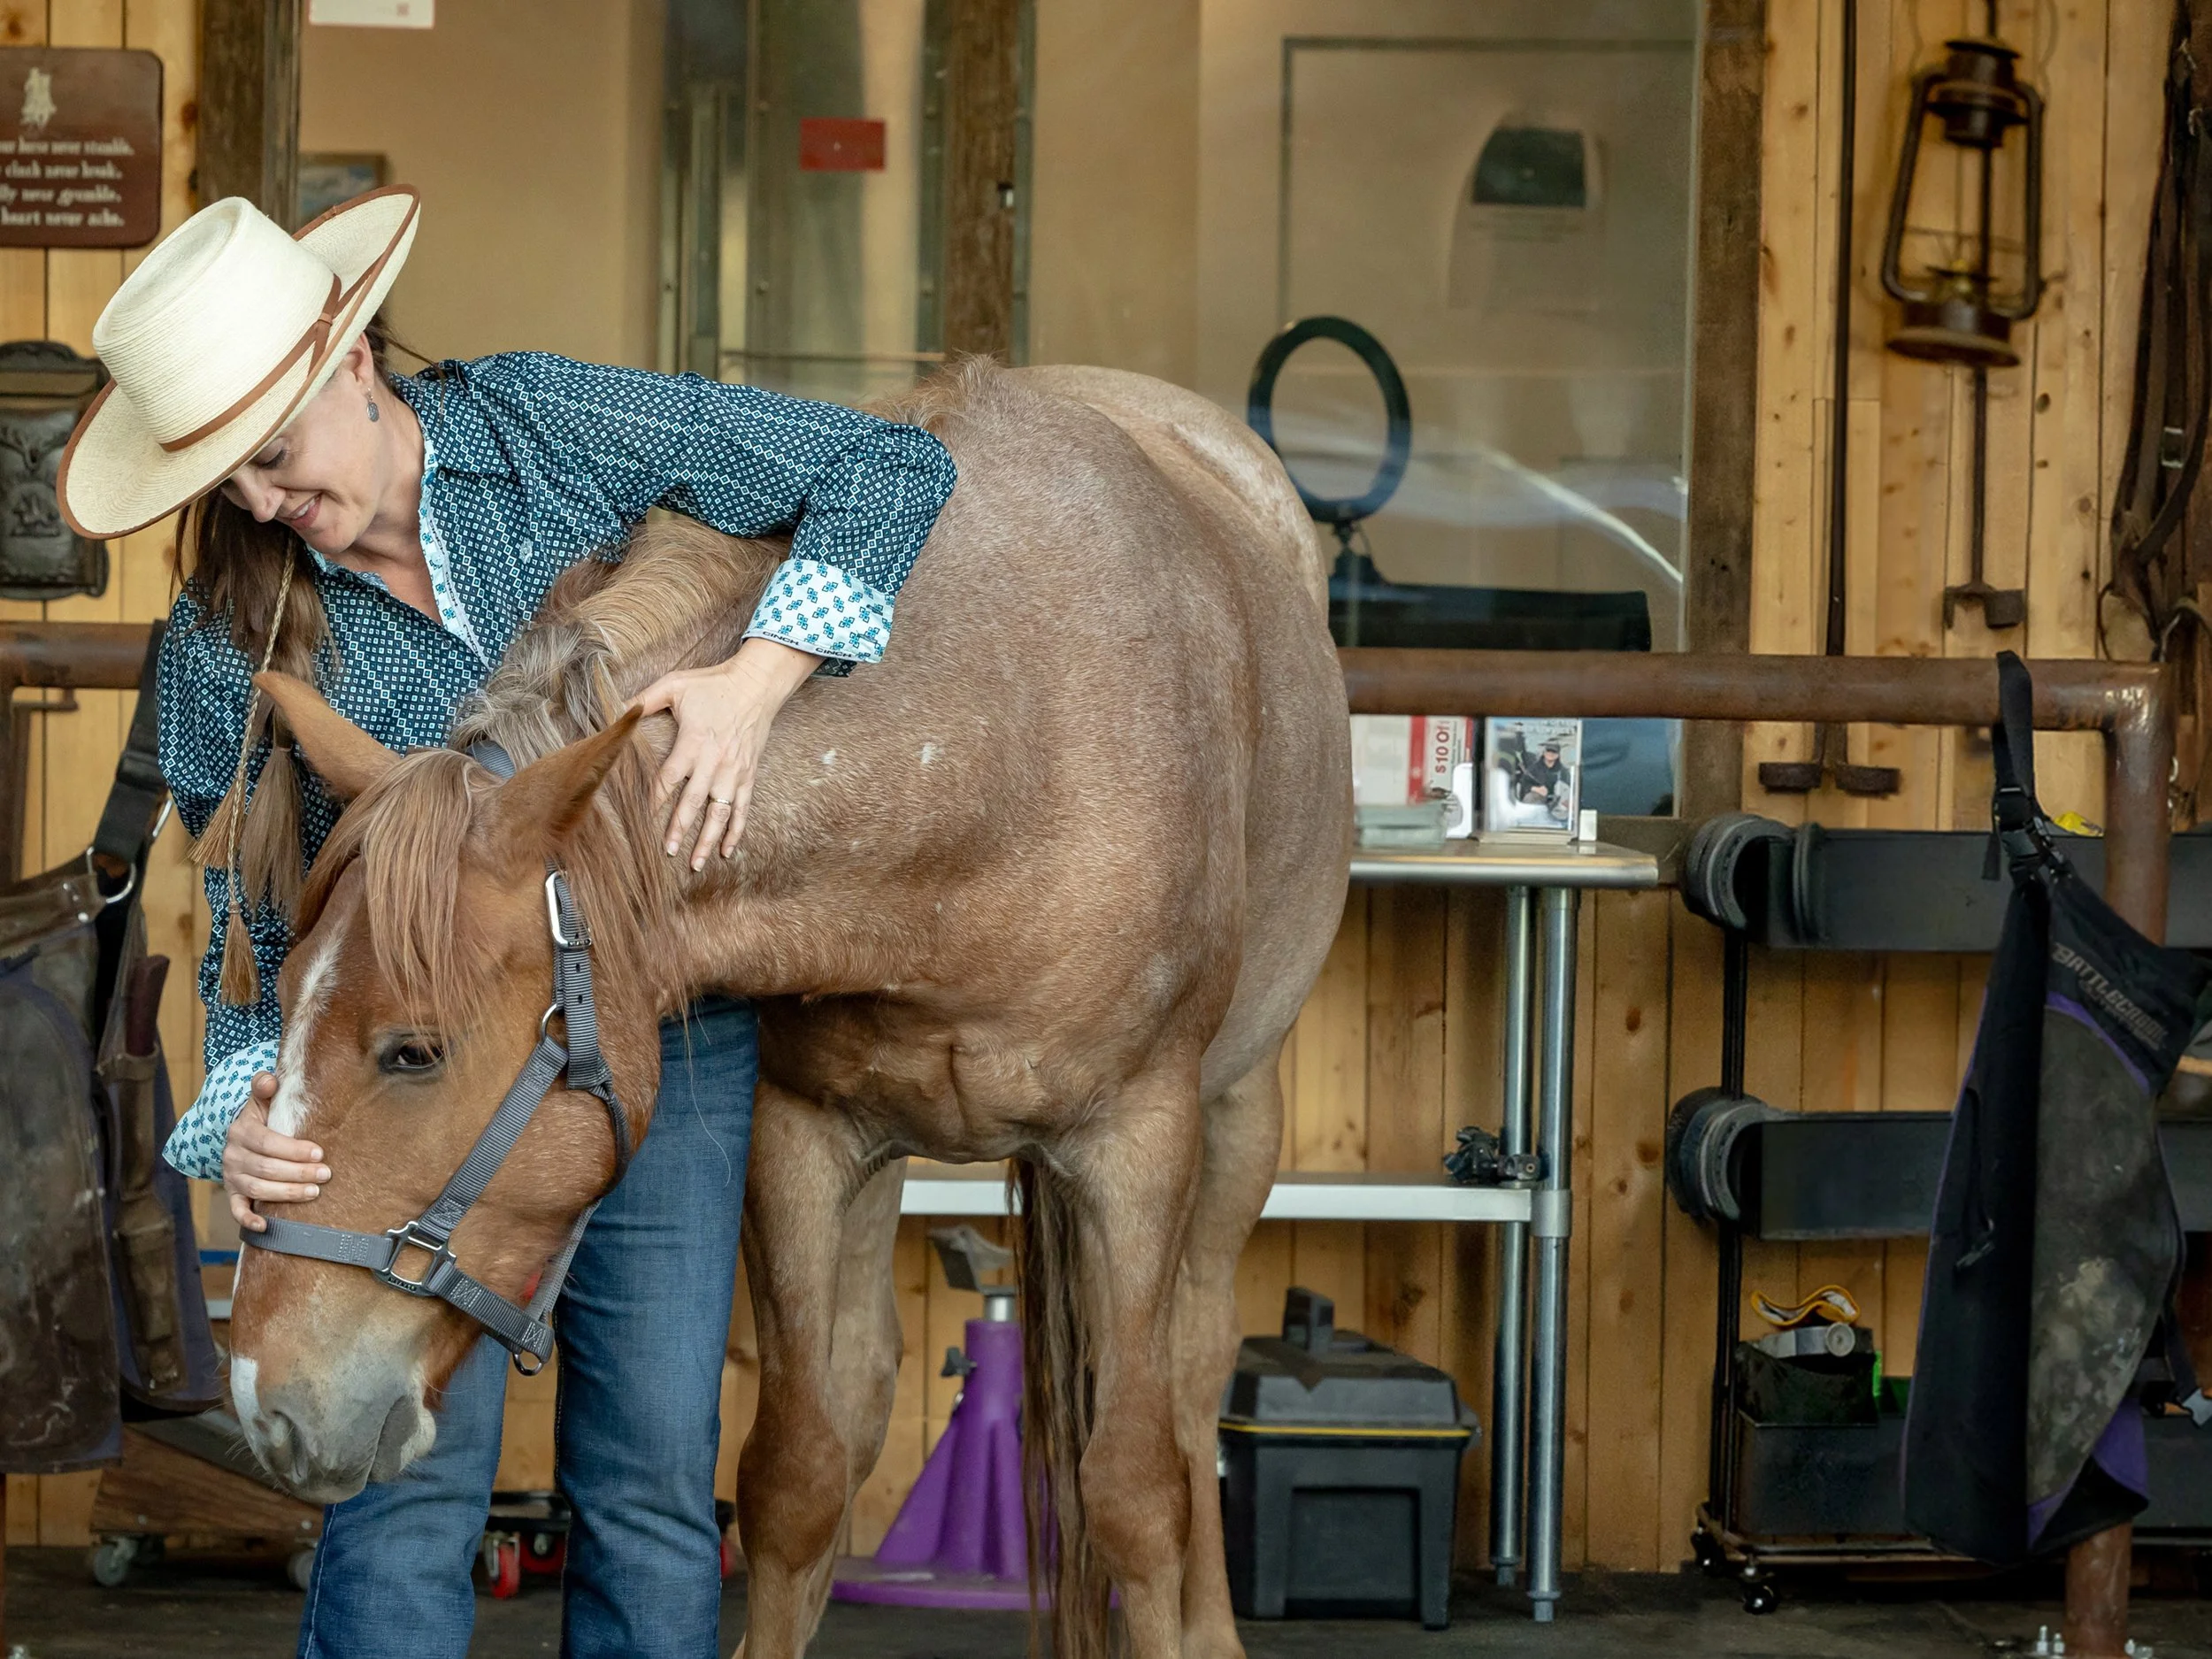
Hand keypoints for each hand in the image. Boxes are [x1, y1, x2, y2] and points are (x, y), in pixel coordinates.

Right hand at [222, 1072, 328, 1233]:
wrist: (241, 1139)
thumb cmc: (262, 1119)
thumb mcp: (261, 1101)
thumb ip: (264, 1088)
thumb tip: (268, 1079)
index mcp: (242, 1131)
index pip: (268, 1142)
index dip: (293, 1150)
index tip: (319, 1154)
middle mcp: (233, 1156)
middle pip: (266, 1168)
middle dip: (298, 1173)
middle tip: (326, 1174)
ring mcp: (232, 1177)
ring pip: (258, 1189)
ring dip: (286, 1193)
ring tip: (314, 1192)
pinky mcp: (234, 1194)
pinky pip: (237, 1210)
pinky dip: (248, 1220)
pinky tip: (266, 1226)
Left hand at [630, 638, 819, 870]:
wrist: (757, 684)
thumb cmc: (713, 684)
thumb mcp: (674, 684)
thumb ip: (644, 699)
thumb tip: (616, 712)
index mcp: (694, 742)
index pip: (670, 778)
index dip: (656, 800)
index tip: (643, 820)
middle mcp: (715, 763)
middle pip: (693, 803)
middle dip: (680, 829)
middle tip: (668, 852)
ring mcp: (734, 772)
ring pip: (720, 813)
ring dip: (708, 839)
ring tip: (695, 863)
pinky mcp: (748, 775)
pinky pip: (743, 808)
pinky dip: (736, 831)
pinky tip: (728, 851)